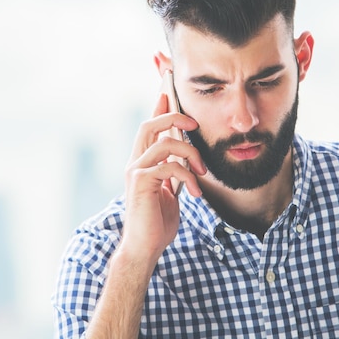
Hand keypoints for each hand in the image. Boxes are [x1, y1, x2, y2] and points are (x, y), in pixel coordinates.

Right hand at [121, 93, 205, 265]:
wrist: (145, 247)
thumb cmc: (157, 222)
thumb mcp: (170, 192)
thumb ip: (174, 172)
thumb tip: (188, 158)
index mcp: (142, 163)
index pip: (149, 128)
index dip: (158, 107)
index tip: (168, 91)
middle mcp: (135, 163)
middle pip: (149, 124)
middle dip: (172, 116)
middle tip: (194, 123)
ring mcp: (135, 171)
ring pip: (163, 143)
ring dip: (189, 153)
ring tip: (202, 171)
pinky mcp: (141, 182)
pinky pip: (169, 166)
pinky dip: (188, 176)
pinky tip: (196, 192)